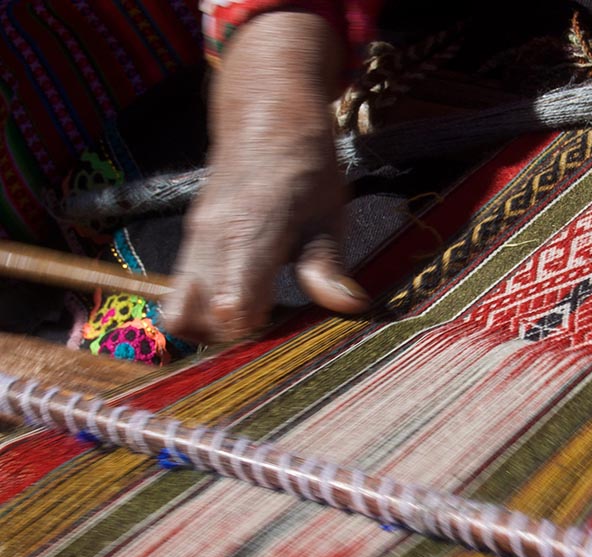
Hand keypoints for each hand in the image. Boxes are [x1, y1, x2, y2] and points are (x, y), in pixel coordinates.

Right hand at [163, 11, 368, 342]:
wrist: (265, 114)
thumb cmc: (305, 166)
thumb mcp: (330, 213)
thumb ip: (328, 264)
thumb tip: (348, 305)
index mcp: (250, 231)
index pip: (230, 303)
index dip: (251, 331)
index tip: (277, 332)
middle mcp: (211, 239)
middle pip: (192, 317)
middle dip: (226, 339)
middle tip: (268, 334)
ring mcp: (195, 239)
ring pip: (177, 307)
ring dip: (209, 327)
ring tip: (257, 321)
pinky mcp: (190, 241)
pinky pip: (181, 290)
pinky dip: (203, 309)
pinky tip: (246, 303)